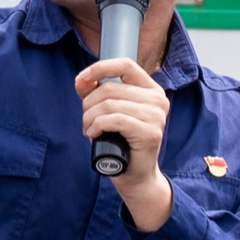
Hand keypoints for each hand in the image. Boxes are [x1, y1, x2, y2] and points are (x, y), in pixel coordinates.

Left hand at [75, 58, 171, 228]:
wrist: (135, 174)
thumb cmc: (121, 141)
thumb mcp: (108, 112)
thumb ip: (95, 92)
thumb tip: (81, 80)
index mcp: (151, 89)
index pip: (125, 64)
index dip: (100, 68)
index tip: (81, 79)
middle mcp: (158, 100)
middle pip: (111, 88)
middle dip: (88, 104)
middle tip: (86, 120)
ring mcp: (156, 117)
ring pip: (110, 104)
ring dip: (90, 118)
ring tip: (89, 129)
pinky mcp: (150, 133)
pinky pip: (114, 120)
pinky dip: (97, 126)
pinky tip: (93, 134)